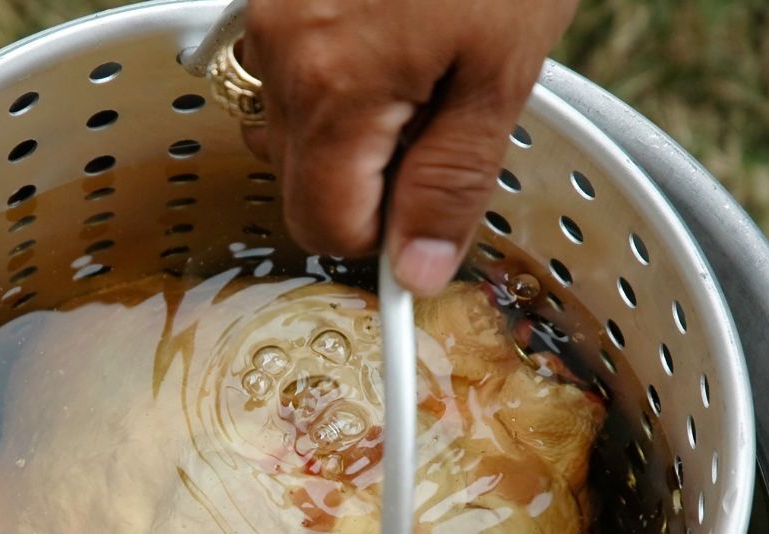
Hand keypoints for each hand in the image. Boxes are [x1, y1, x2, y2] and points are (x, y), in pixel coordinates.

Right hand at [242, 0, 578, 294]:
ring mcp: (266, 9)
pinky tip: (389, 28)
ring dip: (346, 123)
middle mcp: (280, 50)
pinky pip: (285, 62)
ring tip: (417, 62)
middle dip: (367, 174)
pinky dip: (332, 70)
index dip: (384, 233)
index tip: (430, 210)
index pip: (325, 224)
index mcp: (335, 85)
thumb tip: (415, 271)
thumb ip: (452, 179)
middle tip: (441, 117)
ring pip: (288, 121)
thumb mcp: (501, 68)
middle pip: (299, 177)